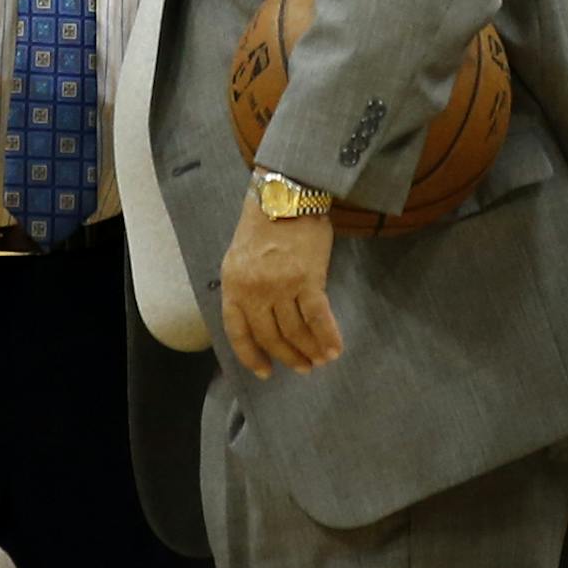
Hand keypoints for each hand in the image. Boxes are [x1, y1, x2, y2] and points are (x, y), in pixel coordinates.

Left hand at [220, 190, 343, 380]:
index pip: (239, 333)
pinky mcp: (308, 280)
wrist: (285, 195)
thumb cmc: (263, 225)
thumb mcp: (240, 259)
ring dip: (310, 351)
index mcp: (232, 286)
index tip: (265, 371)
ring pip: (296, 332)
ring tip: (321, 360)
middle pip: (271, 337)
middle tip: (303, 368)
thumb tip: (262, 321)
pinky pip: (318, 319)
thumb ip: (245, 289)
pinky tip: (334, 350)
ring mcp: (281, 287)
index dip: (252, 356)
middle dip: (288, 357)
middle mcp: (254, 291)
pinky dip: (327, 338)